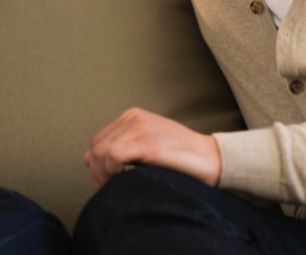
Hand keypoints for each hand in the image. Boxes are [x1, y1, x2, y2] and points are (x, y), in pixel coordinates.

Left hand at [82, 107, 221, 188]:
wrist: (213, 159)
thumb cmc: (183, 158)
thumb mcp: (150, 146)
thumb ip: (126, 148)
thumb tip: (92, 161)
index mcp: (133, 116)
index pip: (99, 139)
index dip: (97, 163)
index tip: (105, 182)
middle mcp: (134, 118)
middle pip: (97, 146)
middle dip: (97, 171)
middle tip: (106, 189)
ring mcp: (140, 129)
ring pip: (101, 152)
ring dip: (102, 175)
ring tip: (114, 189)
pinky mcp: (147, 143)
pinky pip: (113, 157)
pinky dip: (110, 173)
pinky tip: (122, 182)